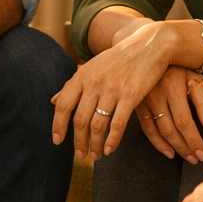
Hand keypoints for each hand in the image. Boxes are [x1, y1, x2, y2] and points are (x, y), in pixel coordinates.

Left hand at [50, 23, 180, 159]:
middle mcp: (94, 82)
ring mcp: (112, 89)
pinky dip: (112, 141)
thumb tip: (53, 101)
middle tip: (80, 156)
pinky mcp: (131, 96)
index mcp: (82, 75)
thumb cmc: (120, 58)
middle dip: (79, 142)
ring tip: (96, 155)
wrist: (149, 45)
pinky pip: (117, 124)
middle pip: (80, 120)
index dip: (58, 125)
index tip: (58, 142)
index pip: (64, 105)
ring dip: (95, 144)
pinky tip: (109, 150)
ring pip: (98, 125)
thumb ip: (74, 85)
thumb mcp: (93, 66)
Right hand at [135, 66, 202, 162]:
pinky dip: (156, 142)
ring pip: (157, 130)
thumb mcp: (197, 79)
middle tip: (196, 160)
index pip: (184, 121)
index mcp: (173, 85)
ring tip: (186, 158)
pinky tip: (168, 152)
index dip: (194, 140)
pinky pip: (145, 127)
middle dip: (185, 147)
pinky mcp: (135, 102)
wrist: (155, 49)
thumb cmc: (181, 67)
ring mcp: (143, 98)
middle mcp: (156, 92)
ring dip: (172, 148)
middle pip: (170, 128)